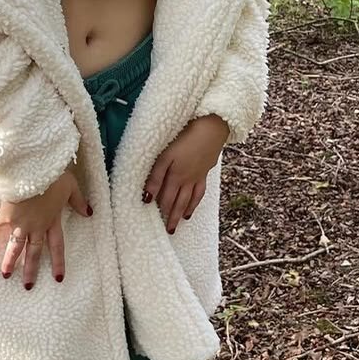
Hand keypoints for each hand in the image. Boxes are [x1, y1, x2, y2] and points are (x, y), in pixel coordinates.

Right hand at [0, 163, 90, 288]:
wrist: (33, 169)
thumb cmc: (54, 176)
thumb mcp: (71, 187)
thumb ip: (78, 201)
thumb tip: (89, 213)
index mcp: (52, 220)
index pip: (57, 246)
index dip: (58, 262)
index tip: (58, 278)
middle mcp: (35, 226)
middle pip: (34, 252)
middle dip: (31, 269)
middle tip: (28, 286)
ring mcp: (19, 222)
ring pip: (14, 246)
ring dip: (9, 260)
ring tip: (5, 274)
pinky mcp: (6, 213)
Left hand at [142, 114, 228, 233]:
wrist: (212, 128)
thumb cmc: (185, 137)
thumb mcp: (165, 156)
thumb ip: (155, 177)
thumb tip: (147, 198)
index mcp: (174, 175)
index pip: (163, 197)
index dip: (157, 208)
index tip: (151, 219)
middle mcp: (186, 180)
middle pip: (176, 202)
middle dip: (170, 217)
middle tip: (167, 231)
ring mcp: (197, 177)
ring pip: (188, 200)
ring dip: (181, 213)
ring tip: (177, 224)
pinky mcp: (205, 172)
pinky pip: (199, 193)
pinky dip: (194, 203)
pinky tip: (191, 208)